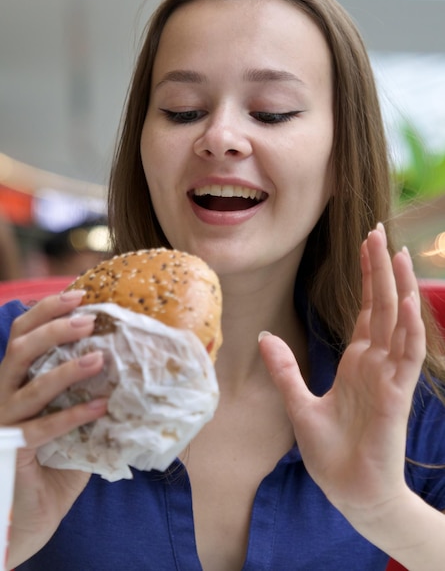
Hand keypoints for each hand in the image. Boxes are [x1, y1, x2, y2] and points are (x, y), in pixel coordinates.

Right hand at [0, 290, 107, 567]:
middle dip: (53, 327)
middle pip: (18, 349)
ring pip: (28, 385)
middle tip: (90, 318)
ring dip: (66, 368)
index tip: (80, 294)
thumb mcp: (70, 425)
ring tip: (101, 357)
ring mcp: (2, 425)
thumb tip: (129, 370)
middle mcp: (0, 398)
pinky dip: (72, 416)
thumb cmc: (49, 469)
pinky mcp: (10, 453)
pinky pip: (41, 430)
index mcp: (11, 384)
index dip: (46, 311)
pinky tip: (102, 408)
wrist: (22, 523)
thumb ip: (86, 397)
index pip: (20, 336)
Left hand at [259, 224, 425, 522]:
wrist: (349, 491)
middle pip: (382, 306)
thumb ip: (285, 369)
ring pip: (399, 322)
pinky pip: (407, 354)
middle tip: (377, 231)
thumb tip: (263, 335)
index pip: (366, 310)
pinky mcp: (395, 394)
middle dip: (379, 269)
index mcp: (356, 362)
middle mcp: (376, 362)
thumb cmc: (331, 453)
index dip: (367, 278)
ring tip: (394, 252)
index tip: (366, 246)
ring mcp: (388, 375)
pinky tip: (407, 300)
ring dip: (398, 287)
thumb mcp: (298, 404)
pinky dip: (410, 327)